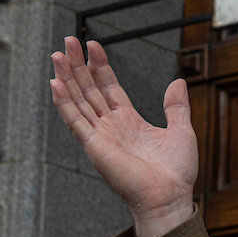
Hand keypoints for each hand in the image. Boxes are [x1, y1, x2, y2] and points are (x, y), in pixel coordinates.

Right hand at [50, 37, 197, 236]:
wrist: (170, 196)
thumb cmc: (175, 173)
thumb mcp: (181, 130)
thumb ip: (176, 106)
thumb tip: (178, 82)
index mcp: (128, 120)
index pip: (108, 86)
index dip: (100, 65)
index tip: (92, 44)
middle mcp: (111, 126)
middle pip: (89, 88)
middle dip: (79, 64)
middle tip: (68, 40)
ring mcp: (100, 135)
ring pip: (79, 100)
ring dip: (67, 77)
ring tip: (58, 54)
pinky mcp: (94, 146)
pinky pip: (75, 121)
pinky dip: (64, 102)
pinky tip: (56, 83)